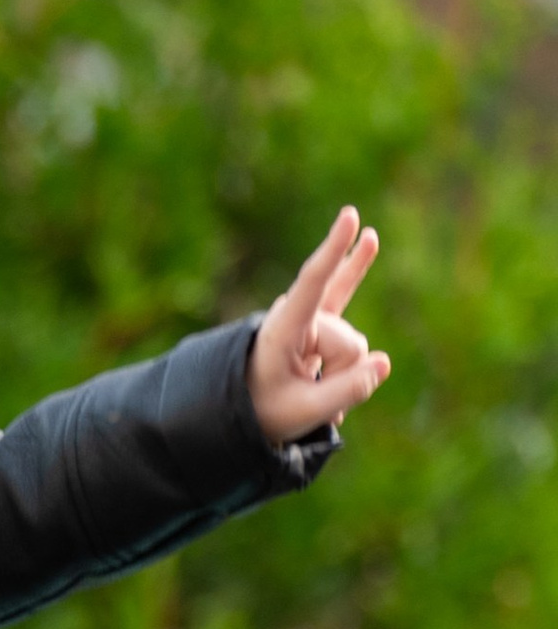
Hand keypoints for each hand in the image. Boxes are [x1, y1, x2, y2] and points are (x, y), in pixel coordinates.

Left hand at [249, 207, 389, 442]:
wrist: (245, 410)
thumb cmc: (265, 410)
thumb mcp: (304, 412)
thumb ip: (347, 391)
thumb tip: (384, 363)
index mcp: (283, 331)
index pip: (313, 284)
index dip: (334, 252)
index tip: (350, 216)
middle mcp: (297, 315)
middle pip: (350, 343)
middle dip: (341, 376)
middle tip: (304, 393)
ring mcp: (309, 315)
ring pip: (356, 347)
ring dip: (342, 375)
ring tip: (309, 387)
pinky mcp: (321, 319)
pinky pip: (344, 288)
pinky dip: (356, 266)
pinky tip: (369, 237)